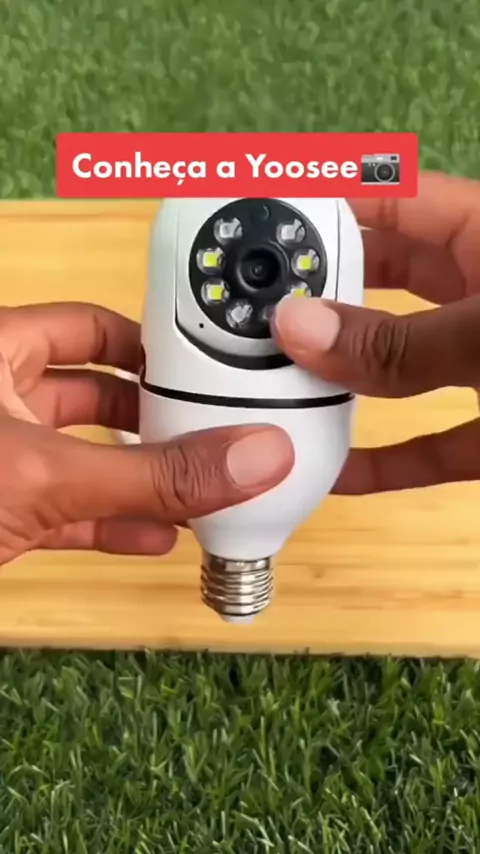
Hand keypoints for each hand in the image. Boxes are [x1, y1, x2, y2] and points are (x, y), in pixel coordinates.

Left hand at [0, 303, 292, 564]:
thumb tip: (256, 456)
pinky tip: (156, 536)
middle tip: (209, 433)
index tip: (203, 370)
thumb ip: (152, 473)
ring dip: (139, 478)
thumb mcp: (49, 475)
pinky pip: (64, 511)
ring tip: (200, 488)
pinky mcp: (2, 512)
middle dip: (153, 419)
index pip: (89, 326)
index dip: (148, 345)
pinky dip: (108, 522)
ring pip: (83, 459)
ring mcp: (0, 459)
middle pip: (94, 396)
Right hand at [272, 172, 479, 493]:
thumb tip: (293, 326)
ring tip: (272, 381)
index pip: (393, 199)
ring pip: (397, 365)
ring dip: (341, 378)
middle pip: (385, 280)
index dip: (325, 201)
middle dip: (319, 291)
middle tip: (248, 307)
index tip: (252, 217)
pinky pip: (427, 444)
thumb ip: (399, 341)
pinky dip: (384, 461)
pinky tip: (334, 473)